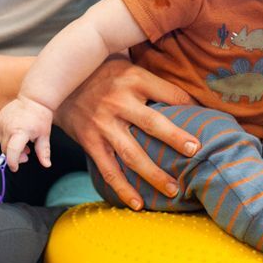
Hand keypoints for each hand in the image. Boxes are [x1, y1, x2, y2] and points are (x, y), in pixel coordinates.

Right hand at [0, 96, 53, 170]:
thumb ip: (43, 152)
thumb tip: (46, 164)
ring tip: (23, 143)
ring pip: (1, 143)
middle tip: (27, 154)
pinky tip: (15, 135)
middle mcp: (8, 127)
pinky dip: (5, 139)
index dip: (13, 162)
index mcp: (21, 131)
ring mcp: (1, 122)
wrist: (33, 100)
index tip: (16, 168)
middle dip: (14, 156)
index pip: (12, 151)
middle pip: (6, 150)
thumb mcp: (44, 136)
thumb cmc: (40, 117)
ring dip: (10, 147)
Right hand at [54, 56, 195, 209]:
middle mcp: (119, 101)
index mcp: (133, 78)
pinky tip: (138, 204)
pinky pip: (108, 169)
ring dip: (154, 174)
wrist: (53, 83)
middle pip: (153, 123)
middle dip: (176, 139)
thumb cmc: (96, 69)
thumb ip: (148, 65)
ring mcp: (103, 124)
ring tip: (173, 190)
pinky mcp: (89, 141)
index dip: (191, 104)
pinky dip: (123, 188)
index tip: (208, 118)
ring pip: (132, 154)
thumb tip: (184, 70)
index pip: (169, 93)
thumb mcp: (122, 58)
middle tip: (196, 152)